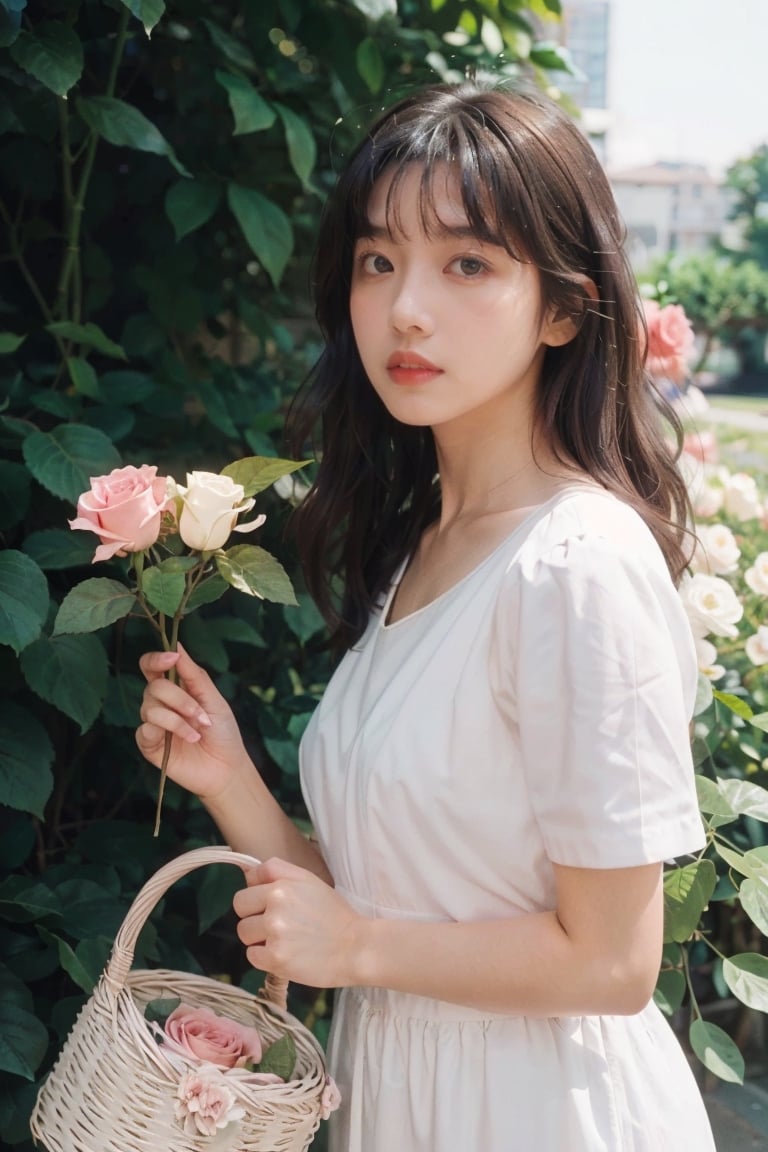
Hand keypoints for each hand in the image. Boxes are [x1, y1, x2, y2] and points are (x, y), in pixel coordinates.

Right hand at [136, 643, 249, 801]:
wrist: (227, 768)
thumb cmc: (223, 732)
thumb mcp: (213, 699)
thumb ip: (194, 674)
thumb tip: (177, 644)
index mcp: (174, 688)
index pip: (151, 666)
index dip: (157, 658)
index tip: (172, 658)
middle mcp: (160, 704)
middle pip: (153, 686)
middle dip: (179, 698)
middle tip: (201, 715)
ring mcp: (153, 724)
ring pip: (150, 707)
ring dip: (178, 718)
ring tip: (199, 732)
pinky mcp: (149, 744)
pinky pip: (145, 729)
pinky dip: (169, 731)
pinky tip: (188, 739)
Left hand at [233, 858, 366, 988]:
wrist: (357, 947)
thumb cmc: (334, 914)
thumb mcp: (309, 880)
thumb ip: (277, 871)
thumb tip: (247, 875)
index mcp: (282, 885)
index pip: (246, 888)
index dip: (257, 898)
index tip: (271, 906)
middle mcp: (276, 905)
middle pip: (240, 910)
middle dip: (254, 917)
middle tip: (277, 926)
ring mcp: (275, 933)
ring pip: (244, 934)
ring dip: (259, 939)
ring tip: (283, 941)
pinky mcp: (276, 959)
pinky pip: (252, 957)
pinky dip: (265, 958)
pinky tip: (286, 955)